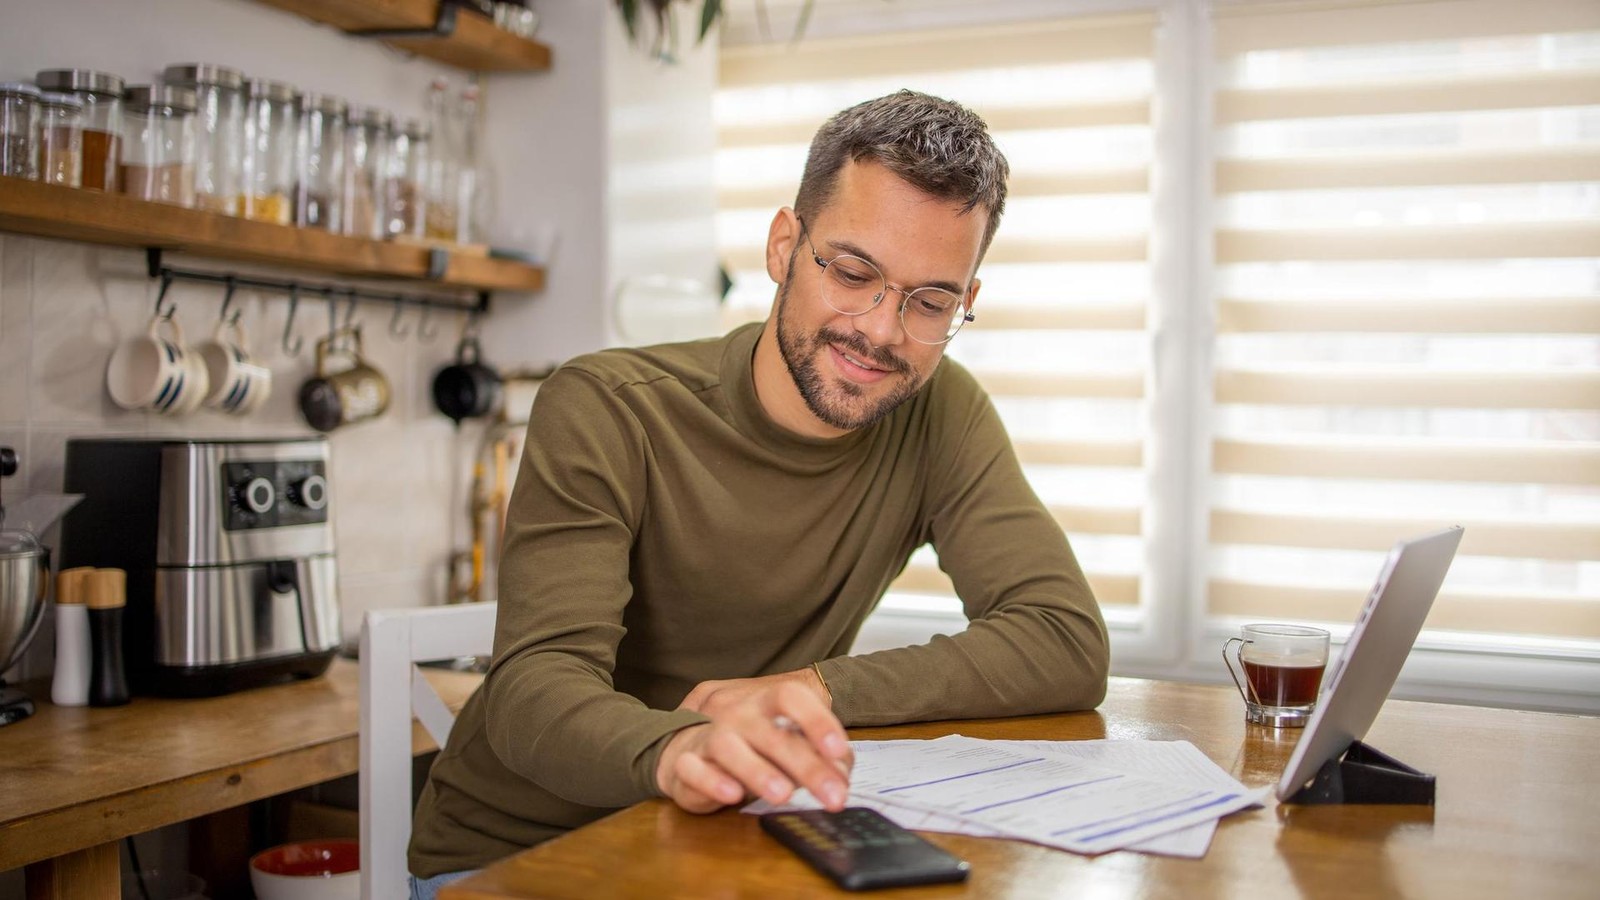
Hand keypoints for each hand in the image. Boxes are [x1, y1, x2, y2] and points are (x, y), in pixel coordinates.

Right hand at [656, 672, 851, 814]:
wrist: (687, 740)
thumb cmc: (748, 742)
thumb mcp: (787, 741)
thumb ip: (817, 754)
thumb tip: (842, 775)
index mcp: (764, 702)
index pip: (790, 697)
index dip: (817, 721)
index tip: (838, 752)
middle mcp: (736, 714)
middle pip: (769, 732)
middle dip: (806, 765)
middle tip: (833, 796)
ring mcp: (707, 736)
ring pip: (727, 745)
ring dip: (757, 770)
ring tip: (784, 794)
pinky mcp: (683, 763)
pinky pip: (691, 768)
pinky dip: (710, 781)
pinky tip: (732, 794)